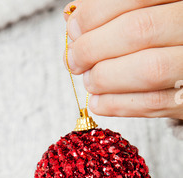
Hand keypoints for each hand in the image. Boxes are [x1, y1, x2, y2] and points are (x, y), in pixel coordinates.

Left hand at [64, 0, 182, 118]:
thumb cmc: (166, 36)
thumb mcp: (150, 11)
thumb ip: (117, 11)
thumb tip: (73, 21)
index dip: (96, 14)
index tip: (73, 29)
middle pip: (139, 31)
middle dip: (94, 48)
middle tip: (74, 60)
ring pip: (148, 70)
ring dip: (106, 78)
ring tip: (89, 80)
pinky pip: (153, 103)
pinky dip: (118, 105)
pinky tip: (98, 102)